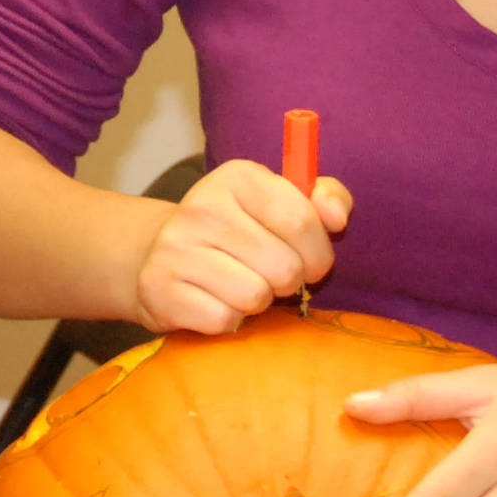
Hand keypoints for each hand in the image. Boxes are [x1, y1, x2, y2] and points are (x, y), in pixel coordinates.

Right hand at [132, 161, 352, 332]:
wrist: (161, 255)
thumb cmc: (240, 231)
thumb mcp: (283, 202)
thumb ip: (325, 200)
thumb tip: (337, 218)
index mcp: (237, 176)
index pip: (302, 221)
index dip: (318, 252)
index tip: (309, 260)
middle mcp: (201, 205)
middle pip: (285, 266)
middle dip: (289, 281)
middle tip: (271, 275)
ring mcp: (175, 247)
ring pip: (255, 296)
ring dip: (259, 302)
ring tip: (242, 286)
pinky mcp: (159, 287)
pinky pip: (224, 319)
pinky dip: (229, 320)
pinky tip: (215, 300)